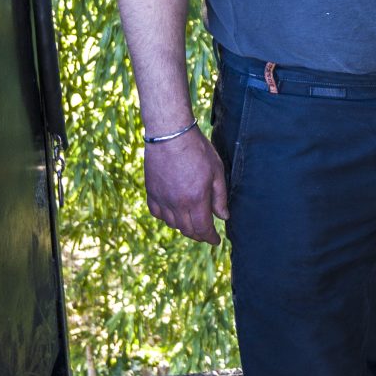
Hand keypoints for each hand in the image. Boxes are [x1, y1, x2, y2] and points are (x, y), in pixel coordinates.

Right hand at [144, 127, 229, 243]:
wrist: (170, 134)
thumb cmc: (197, 149)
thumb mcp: (217, 171)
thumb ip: (220, 197)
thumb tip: (223, 217)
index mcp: (196, 200)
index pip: (203, 229)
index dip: (211, 238)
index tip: (216, 241)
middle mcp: (177, 203)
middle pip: (187, 230)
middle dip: (199, 235)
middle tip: (206, 233)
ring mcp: (162, 198)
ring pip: (172, 224)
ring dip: (183, 227)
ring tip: (191, 222)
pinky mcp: (151, 191)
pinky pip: (156, 213)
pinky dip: (166, 217)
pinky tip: (173, 213)